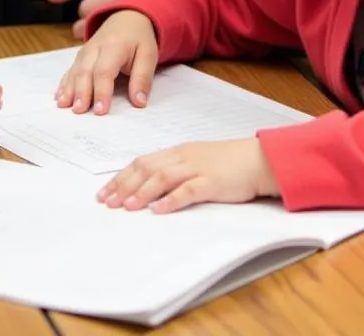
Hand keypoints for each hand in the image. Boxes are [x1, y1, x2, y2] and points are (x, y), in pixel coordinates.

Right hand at [55, 10, 157, 113]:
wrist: (127, 18)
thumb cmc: (139, 39)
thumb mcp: (148, 55)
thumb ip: (143, 78)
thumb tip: (139, 102)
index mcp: (114, 46)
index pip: (104, 71)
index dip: (101, 91)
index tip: (100, 111)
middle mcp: (95, 48)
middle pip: (85, 71)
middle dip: (81, 92)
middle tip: (79, 111)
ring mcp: (85, 51)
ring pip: (74, 71)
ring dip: (68, 89)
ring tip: (63, 106)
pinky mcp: (80, 56)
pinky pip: (70, 70)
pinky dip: (64, 83)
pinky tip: (59, 96)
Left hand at [96, 137, 278, 213]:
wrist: (258, 159)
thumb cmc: (228, 163)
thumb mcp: (196, 162)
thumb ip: (175, 171)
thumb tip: (149, 188)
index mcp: (177, 152)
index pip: (142, 163)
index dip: (121, 177)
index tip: (105, 192)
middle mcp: (183, 157)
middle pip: (146, 168)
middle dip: (124, 186)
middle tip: (107, 202)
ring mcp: (197, 168)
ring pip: (162, 177)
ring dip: (141, 192)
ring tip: (127, 207)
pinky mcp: (212, 181)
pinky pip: (188, 190)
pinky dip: (171, 200)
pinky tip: (158, 210)